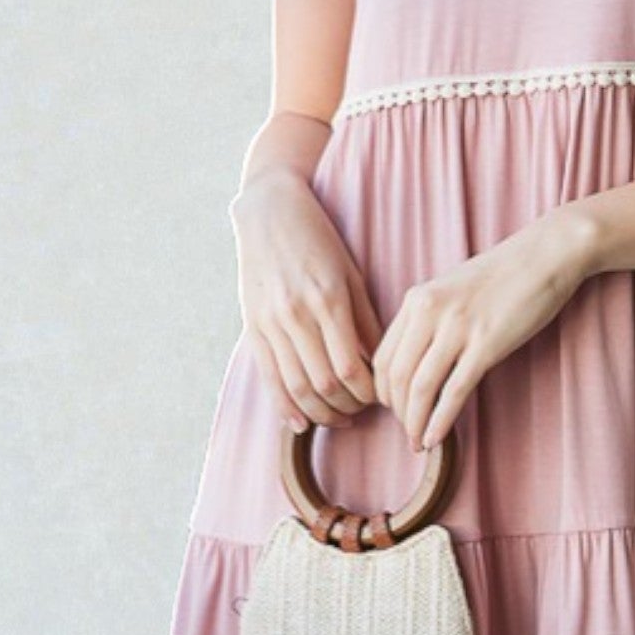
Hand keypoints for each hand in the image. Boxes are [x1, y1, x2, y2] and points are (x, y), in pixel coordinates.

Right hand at [230, 167, 382, 431]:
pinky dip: (285, 407)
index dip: (369, 393)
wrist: (268, 211)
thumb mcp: (350, 272)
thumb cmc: (318, 238)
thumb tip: (382, 363)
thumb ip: (366, 318)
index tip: (382, 396)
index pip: (352, 368)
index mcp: (328, 300)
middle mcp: (297, 315)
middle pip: (325, 385)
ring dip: (321, 413)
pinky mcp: (252, 327)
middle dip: (349, 407)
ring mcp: (271, 323)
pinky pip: (269, 377)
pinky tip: (300, 423)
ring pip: (296, 388)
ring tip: (339, 417)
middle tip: (363, 411)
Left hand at [371, 206, 599, 453]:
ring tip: (417, 442)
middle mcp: (430, 312)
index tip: (392, 408)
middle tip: (405, 431)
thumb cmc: (503, 275)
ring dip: (414, 422)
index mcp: (417, 299)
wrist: (546, 255)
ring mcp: (458, 328)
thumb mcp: (452, 291)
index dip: (381, 391)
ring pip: (420, 387)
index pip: (382, 356)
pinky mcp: (487, 344)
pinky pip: (454, 391)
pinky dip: (440, 421)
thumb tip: (416, 362)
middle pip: (396, 376)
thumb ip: (429, 320)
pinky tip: (435, 438)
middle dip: (397, 412)